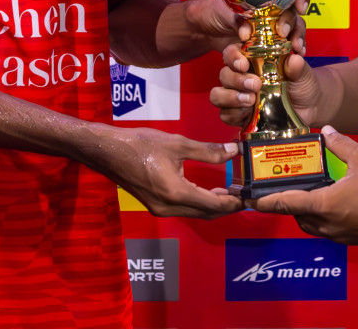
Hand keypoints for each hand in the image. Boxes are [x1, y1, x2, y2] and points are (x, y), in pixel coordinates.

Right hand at [86, 126, 243, 217]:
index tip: (250, 196)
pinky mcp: (155, 205)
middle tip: (244, 195)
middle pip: (206, 214)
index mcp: (176, 193)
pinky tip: (207, 190)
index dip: (235, 202)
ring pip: (195, 213)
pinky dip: (199, 203)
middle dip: (227, 206)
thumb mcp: (178, 143)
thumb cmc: (140, 145)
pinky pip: (184, 210)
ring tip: (230, 192)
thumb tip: (233, 151)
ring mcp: (160, 209)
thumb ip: (208, 151)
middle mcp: (169, 207)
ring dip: (213, 205)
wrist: (108, 152)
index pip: (214, 205)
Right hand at [209, 0, 319, 127]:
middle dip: (236, 79)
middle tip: (255, 84)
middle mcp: (241, 75)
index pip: (233, 52)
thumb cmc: (302, 82)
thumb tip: (294, 59)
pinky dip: (234, 115)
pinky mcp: (239, 114)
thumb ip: (298, 66)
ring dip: (231, 97)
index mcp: (252, 59)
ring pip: (218, 94)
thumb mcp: (303, 72)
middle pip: (224, 73)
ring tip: (251, 100)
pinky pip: (225, 115)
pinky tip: (247, 114)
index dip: (233, 56)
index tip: (244, 63)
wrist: (308, 107)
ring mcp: (238, 95)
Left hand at [249, 128, 357, 245]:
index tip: (248, 200)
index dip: (264, 202)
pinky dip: (321, 220)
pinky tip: (330, 205)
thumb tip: (325, 132)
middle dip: (287, 204)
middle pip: (296, 216)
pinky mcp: (351, 241)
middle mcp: (328, 224)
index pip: (286, 203)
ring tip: (306, 196)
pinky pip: (327, 231)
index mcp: (325, 204)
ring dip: (304, 213)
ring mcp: (340, 235)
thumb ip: (340, 144)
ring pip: (311, 226)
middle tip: (281, 190)